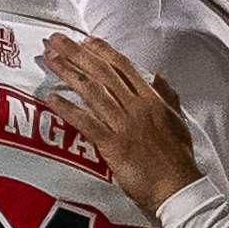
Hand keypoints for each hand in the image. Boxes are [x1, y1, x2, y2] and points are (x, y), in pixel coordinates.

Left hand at [41, 32, 205, 213]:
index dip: (102, 52)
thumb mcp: (177, 120)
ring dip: (68, 73)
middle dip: (77, 54)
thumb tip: (160, 75)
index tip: (85, 40)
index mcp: (151, 99)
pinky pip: (87, 122)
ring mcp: (124, 124)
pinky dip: (69, 109)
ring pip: (92, 91)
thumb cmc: (178, 158)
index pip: (123, 67)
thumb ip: (167, 96)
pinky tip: (52, 98)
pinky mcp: (113, 145)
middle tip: (56, 41)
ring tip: (49, 59)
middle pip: (102, 73)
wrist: (178, 186)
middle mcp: (135, 107)